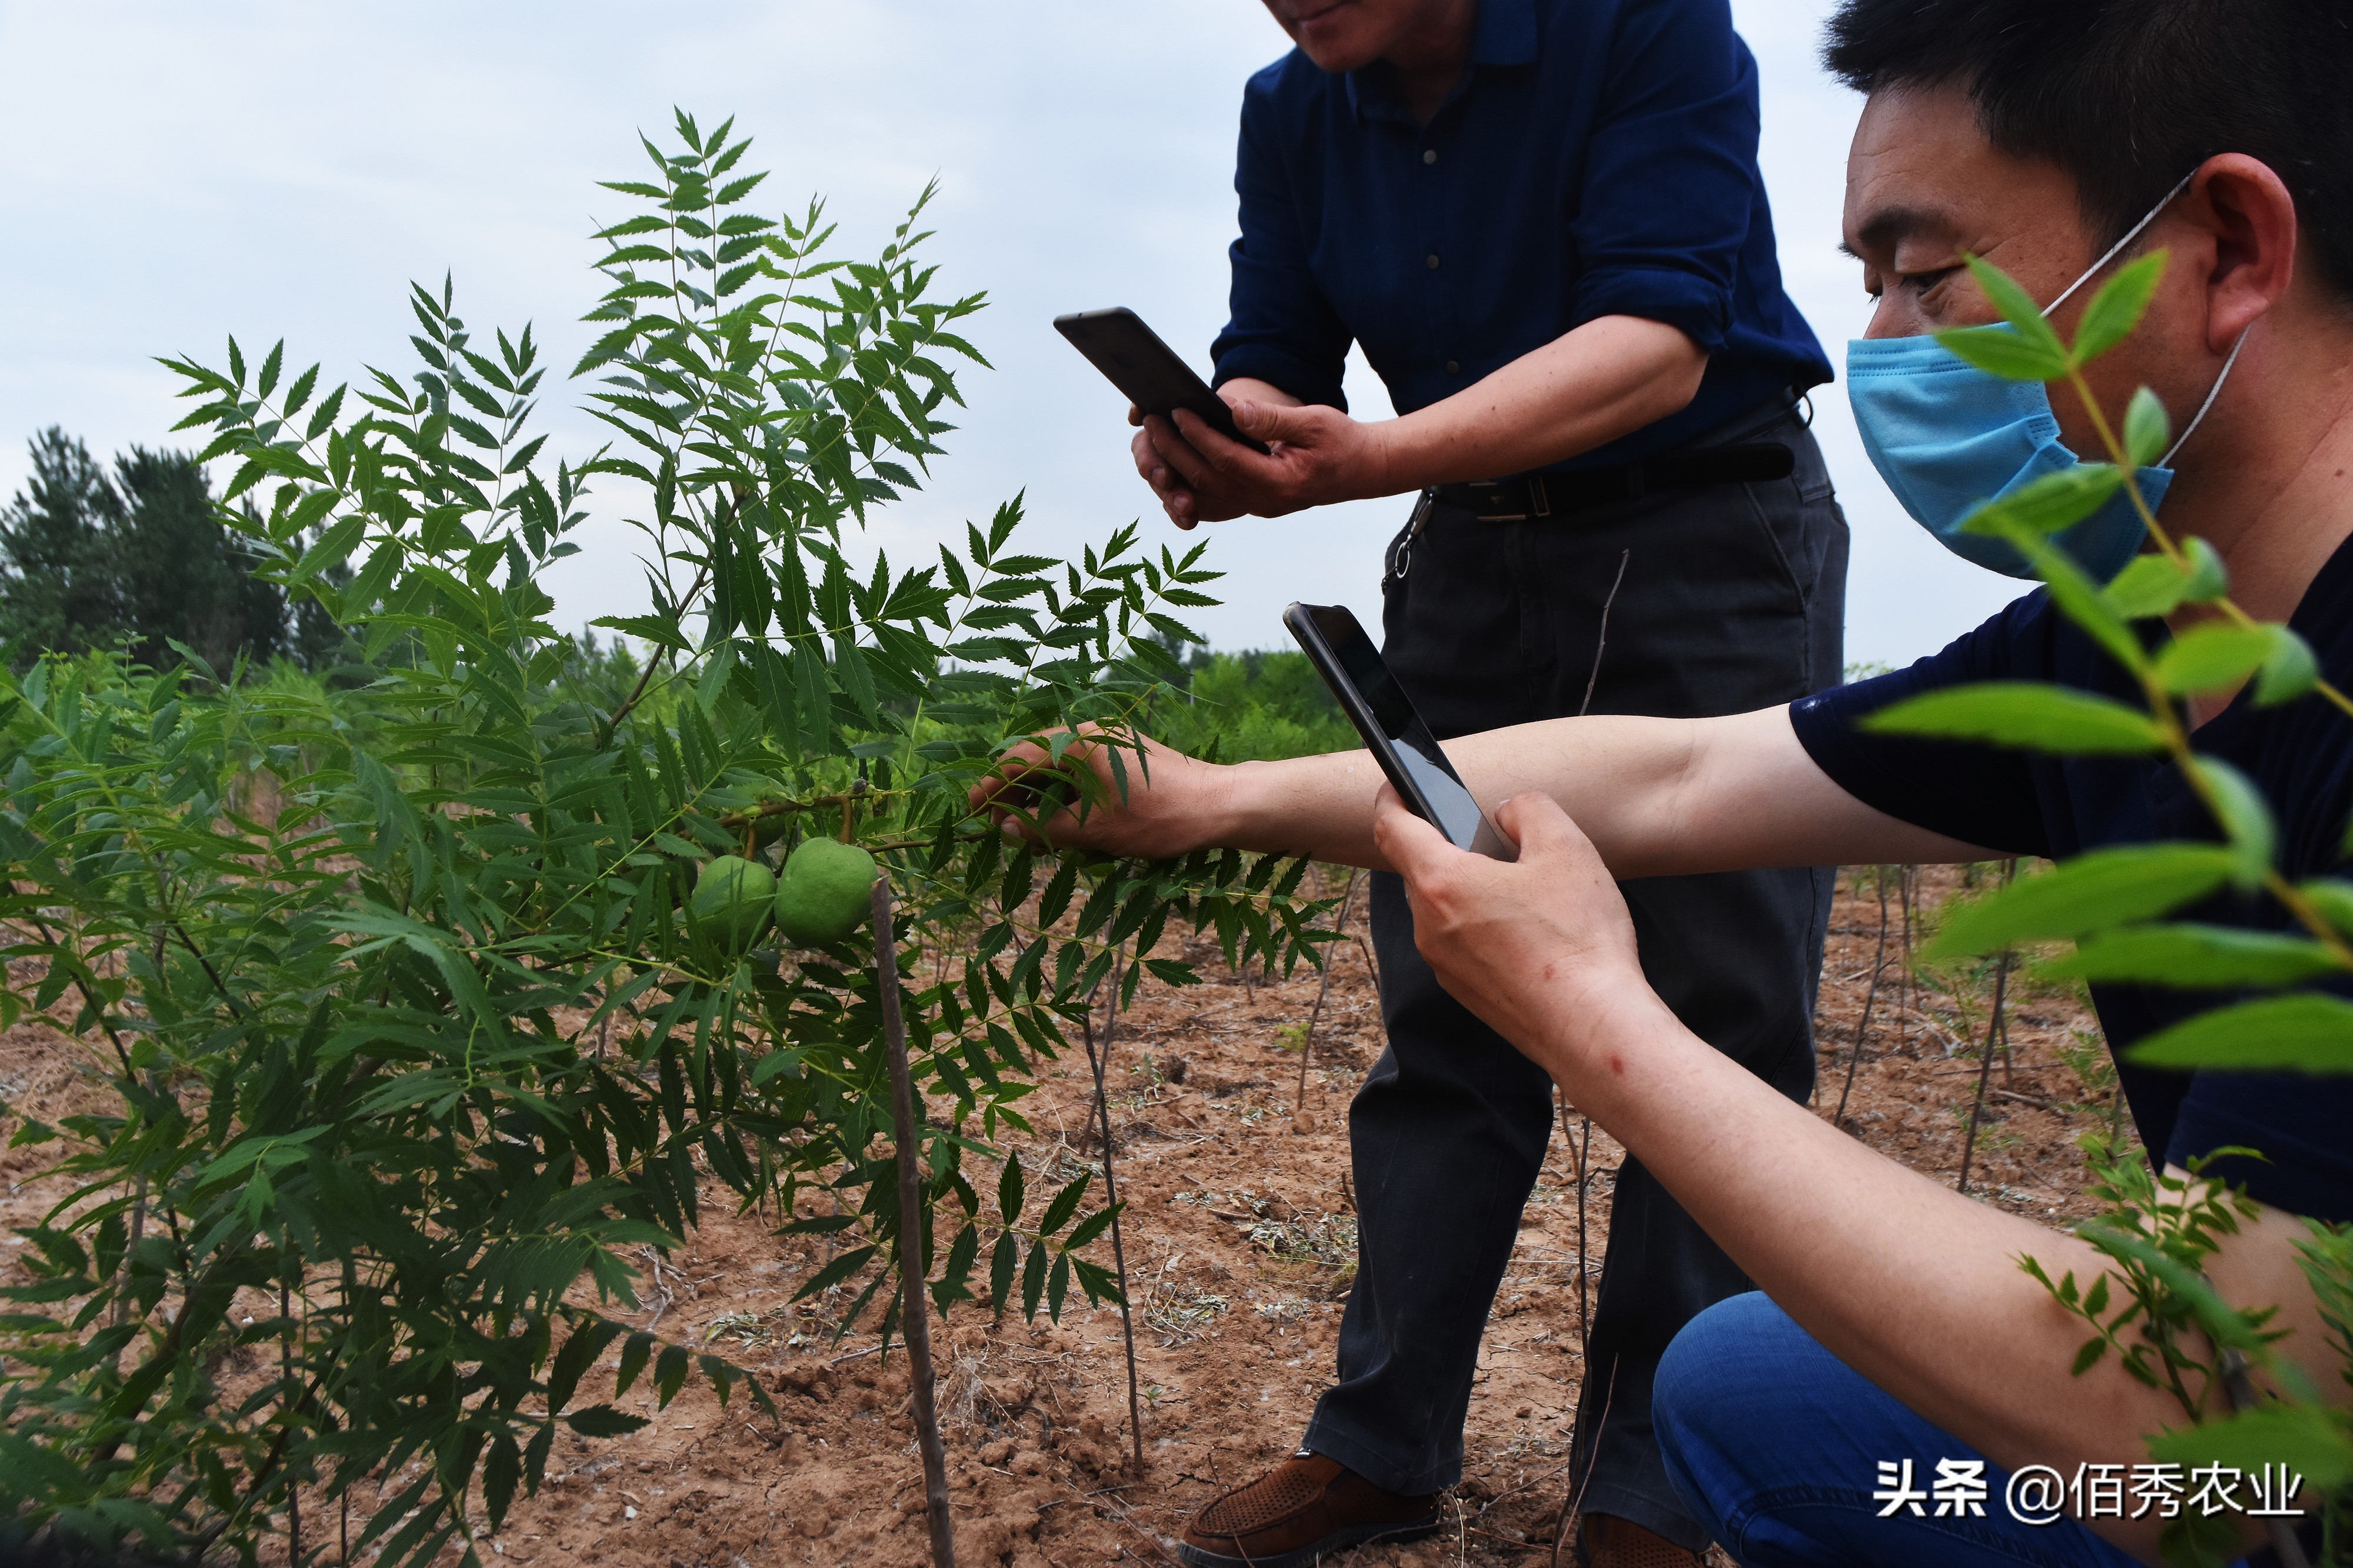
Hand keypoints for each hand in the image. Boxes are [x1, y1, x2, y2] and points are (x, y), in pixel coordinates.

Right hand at [967, 725, 1231, 860]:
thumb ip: (1047, 828)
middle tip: (1003, 830)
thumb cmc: (1162, 817)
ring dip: (1039, 797)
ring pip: (1057, 767)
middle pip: (1034, 760)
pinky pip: (1080, 770)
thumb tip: (1008, 829)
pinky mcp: (1123, 755)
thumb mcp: (1097, 830)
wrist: (1221, 805)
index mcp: (1078, 744)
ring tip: (1034, 834)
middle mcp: (1090, 735)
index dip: (991, 787)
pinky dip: (1064, 794)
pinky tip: (1064, 822)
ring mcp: (1108, 742)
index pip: (1017, 760)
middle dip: (1013, 795)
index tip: (972, 811)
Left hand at [1128, 395, 1390, 528]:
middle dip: (1175, 450)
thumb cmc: (1342, 442)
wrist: (1362, 470)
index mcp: (1279, 483)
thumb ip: (1272, 419)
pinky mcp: (1253, 502)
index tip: (1177, 411)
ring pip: (1204, 495)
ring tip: (1154, 440)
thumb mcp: (1314, 422)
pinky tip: (1170, 464)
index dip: (1198, 436)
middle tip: (1152, 422)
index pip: (1226, 460)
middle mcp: (1264, 502)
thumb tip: (1233, 411)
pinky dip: (1188, 486)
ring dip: (1175, 470)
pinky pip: (1213, 501)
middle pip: (1207, 479)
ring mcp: (1257, 506)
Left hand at [1371, 788, 1652, 1066]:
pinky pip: (1461, 945)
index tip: (1398, 786)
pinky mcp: (1464, 992)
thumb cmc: (1578, 940)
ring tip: (1524, 893)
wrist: (1592, 1026)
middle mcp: (1429, 926)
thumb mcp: (1566, 847)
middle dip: (1448, 848)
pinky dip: (1482, 929)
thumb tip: (1507, 813)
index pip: (1392, 828)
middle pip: (1421, 869)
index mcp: (1442, 883)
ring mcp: (1443, 965)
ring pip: (1442, 910)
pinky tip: (1529, 934)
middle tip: (1494, 843)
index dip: (1392, 798)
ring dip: (1469, 892)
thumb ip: (1529, 809)